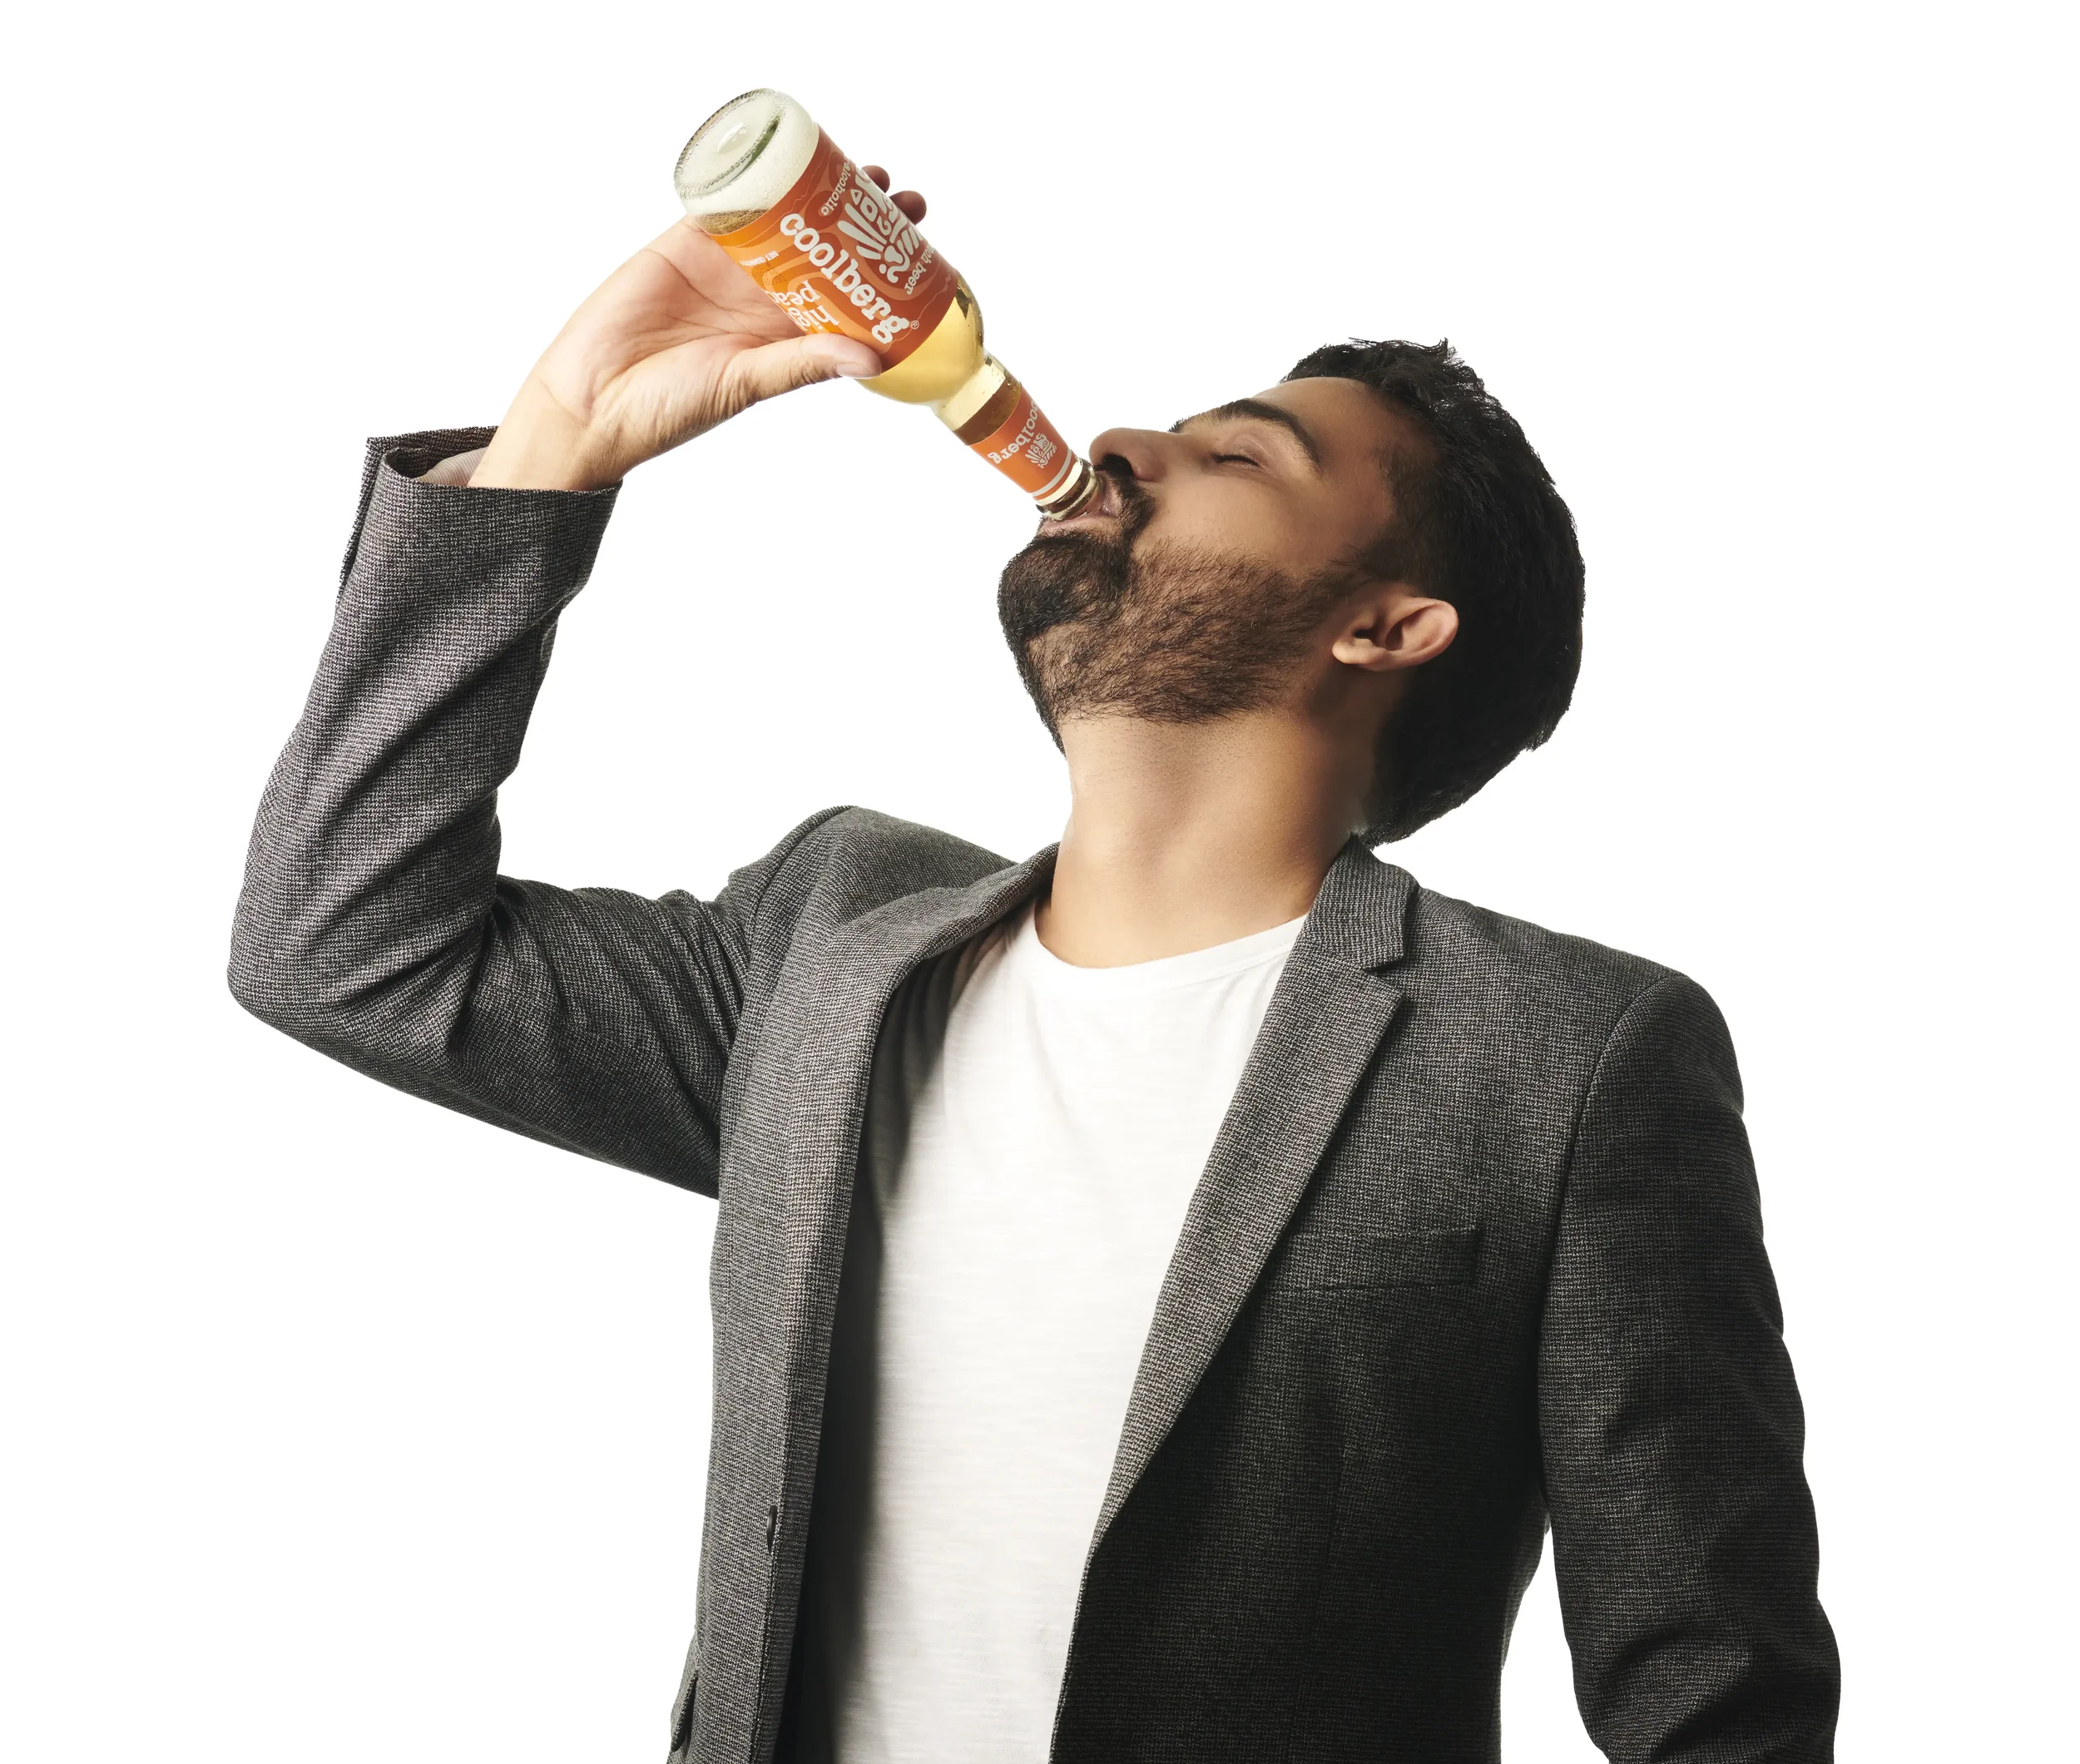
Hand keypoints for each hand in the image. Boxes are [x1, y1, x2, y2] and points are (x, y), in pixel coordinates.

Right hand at [471, 170, 926, 490]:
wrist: (590, 403)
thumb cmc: (667, 410)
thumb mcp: (745, 385)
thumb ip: (802, 365)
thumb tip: (872, 358)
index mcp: (781, 338)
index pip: (843, 297)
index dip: (878, 272)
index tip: (916, 247)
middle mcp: (759, 299)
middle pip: (822, 250)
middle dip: (860, 224)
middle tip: (901, 198)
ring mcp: (722, 268)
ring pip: (781, 220)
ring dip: (818, 195)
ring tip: (862, 171)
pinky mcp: (682, 244)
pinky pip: (724, 203)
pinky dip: (751, 179)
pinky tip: (787, 155)